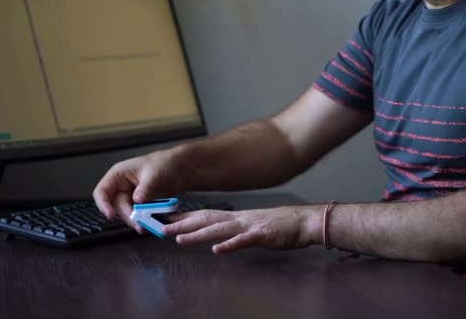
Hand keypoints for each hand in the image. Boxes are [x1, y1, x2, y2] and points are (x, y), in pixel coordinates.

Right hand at [93, 149, 184, 232]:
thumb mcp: (154, 174)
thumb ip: (145, 188)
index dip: (103, 204)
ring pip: (127, 212)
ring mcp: (131, 195)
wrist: (181, 168)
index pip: (102, 191)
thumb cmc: (165, 163)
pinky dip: (143, 219)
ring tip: (147, 225)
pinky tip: (151, 223)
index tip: (110, 215)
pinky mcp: (141, 203)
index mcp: (119, 174)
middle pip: (116, 206)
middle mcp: (122, 186)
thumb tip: (137, 200)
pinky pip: (138, 214)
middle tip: (139, 224)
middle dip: (127, 215)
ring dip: (136, 220)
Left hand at [162, 206, 321, 253]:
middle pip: (206, 219)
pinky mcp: (262, 235)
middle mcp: (239, 219)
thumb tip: (217, 235)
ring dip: (198, 234)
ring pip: (220, 229)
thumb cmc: (280, 225)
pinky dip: (230, 245)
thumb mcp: (252, 225)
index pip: (205, 215)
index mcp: (236, 217)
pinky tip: (217, 250)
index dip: (184, 217)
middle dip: (183, 224)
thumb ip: (234, 229)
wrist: (304, 221)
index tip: (166, 218)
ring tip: (180, 239)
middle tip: (161, 228)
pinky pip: (244, 241)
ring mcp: (250, 226)